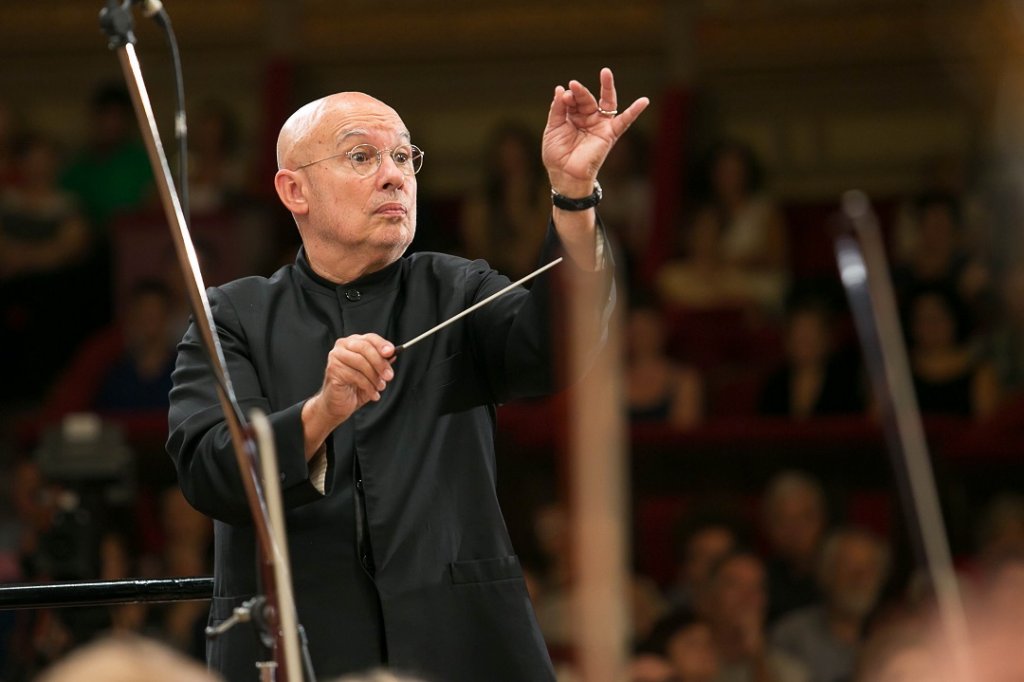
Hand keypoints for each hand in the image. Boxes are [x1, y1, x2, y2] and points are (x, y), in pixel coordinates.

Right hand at [302, 334, 394, 455]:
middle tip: (389, 376)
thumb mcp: (373, 374)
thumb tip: (393, 354)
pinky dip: (368, 386)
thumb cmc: (355, 387)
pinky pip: (355, 375)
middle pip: (365, 348)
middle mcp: (342, 346)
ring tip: (380, 387)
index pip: (370, 338)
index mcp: (354, 342)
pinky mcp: (333, 370)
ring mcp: (335, 357)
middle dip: (380, 363)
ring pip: (361, 362)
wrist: (338, 404)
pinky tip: (373, 394)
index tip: (391, 352)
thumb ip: (381, 362)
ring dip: (374, 377)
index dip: (382, 344)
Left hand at [542, 67, 648, 196]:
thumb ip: (557, 109)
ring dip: (607, 87)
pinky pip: (625, 121)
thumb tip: (560, 89)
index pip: (572, 99)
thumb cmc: (557, 155)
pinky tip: (644, 101)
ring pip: (606, 103)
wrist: (565, 176)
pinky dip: (635, 111)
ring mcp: (599, 125)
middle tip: (574, 85)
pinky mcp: (609, 134)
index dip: (567, 96)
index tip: (563, 97)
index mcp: (572, 117)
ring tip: (605, 73)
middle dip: (580, 91)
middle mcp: (587, 118)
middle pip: (587, 98)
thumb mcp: (552, 128)